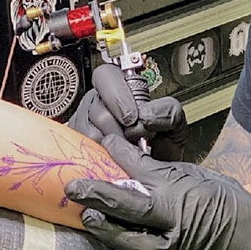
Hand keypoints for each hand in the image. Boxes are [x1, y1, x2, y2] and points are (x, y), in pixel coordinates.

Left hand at [63, 135, 250, 249]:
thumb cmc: (246, 220)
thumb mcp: (215, 186)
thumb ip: (179, 179)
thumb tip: (148, 172)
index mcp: (189, 194)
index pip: (143, 170)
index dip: (120, 156)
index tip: (104, 144)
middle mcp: (177, 224)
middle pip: (127, 207)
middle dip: (97, 195)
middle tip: (74, 188)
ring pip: (126, 243)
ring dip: (105, 230)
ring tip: (90, 218)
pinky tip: (119, 246)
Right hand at [68, 64, 187, 160]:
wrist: (156, 173)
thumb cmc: (162, 146)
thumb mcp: (175, 124)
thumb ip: (168, 111)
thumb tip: (145, 115)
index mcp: (120, 90)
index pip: (106, 76)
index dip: (117, 96)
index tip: (132, 119)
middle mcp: (98, 104)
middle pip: (95, 108)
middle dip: (117, 127)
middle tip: (132, 139)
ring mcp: (84, 126)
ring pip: (88, 132)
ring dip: (110, 146)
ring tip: (126, 151)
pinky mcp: (76, 148)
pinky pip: (80, 151)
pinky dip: (101, 158)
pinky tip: (115, 161)